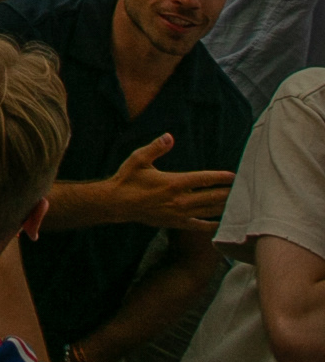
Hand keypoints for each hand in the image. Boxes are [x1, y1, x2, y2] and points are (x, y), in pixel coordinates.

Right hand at [106, 133, 236, 229]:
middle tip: (242, 190)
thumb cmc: (128, 178)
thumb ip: (156, 148)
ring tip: (236, 203)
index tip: (233, 176)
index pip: (203, 179)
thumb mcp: (139, 158)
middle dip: (227, 193)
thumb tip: (169, 136)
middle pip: (210, 197)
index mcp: (173, 182)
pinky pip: (198, 225)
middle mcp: (179, 200)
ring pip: (207, 211)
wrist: (118, 203)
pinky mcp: (175, 223)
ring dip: (222, 207)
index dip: (219, 177)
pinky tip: (220, 223)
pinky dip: (211, 224)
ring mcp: (179, 214)